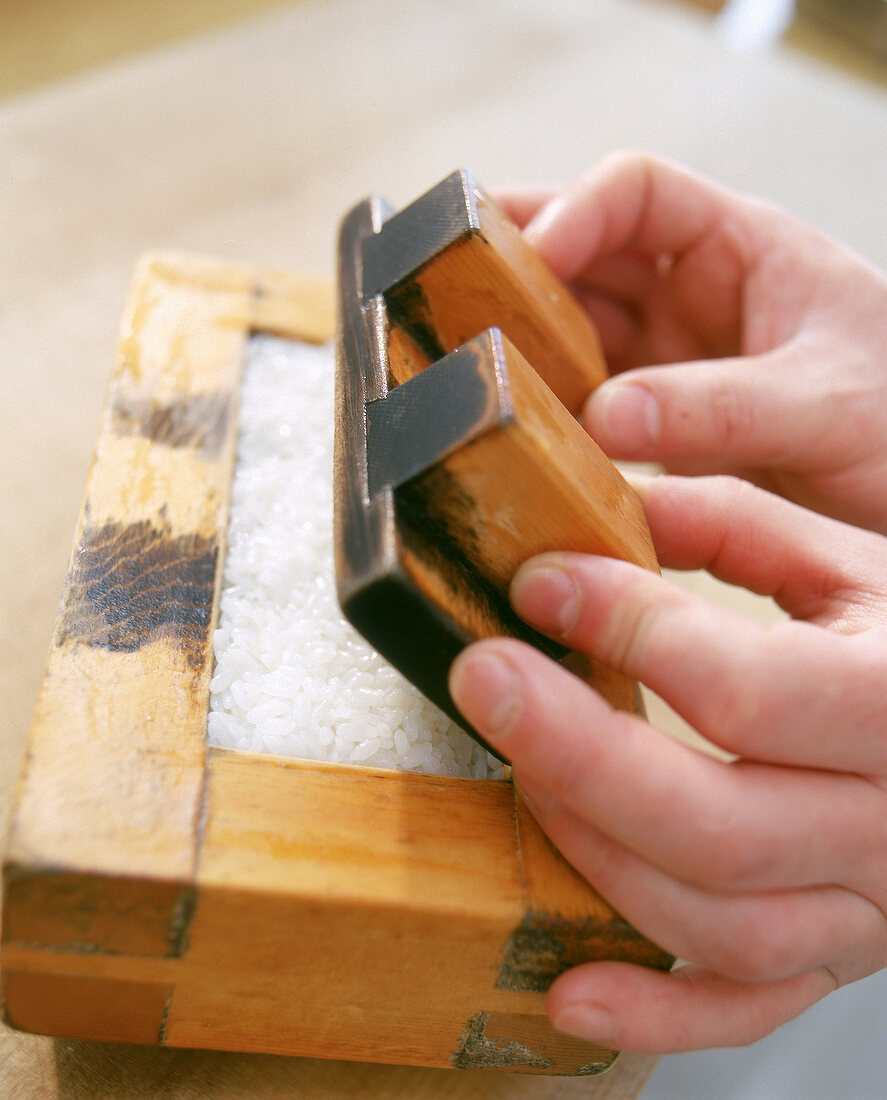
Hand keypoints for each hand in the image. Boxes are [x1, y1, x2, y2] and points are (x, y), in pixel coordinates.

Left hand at [448, 474, 886, 1052]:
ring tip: (522, 777)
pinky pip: (745, 1008)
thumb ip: (739, 523)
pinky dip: (653, 1014)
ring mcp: (866, 906)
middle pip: (717, 826)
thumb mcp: (848, 555)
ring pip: (719, 924)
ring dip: (596, 855)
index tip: (539, 583)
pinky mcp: (838, 953)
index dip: (626, 631)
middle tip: (484, 679)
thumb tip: (611, 506)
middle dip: (576, 752)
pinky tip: (567, 991)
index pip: (747, 690)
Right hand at [497, 154, 886, 534]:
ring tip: (466, 369)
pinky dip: (549, 415)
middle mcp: (691, 295)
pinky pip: (585, 404)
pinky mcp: (657, 422)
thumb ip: (724, 407)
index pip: (637, 193)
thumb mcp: (826, 404)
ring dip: (522, 348)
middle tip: (448, 296)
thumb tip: (605, 417)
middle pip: (581, 257)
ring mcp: (669, 360)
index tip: (534, 258)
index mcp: (739, 249)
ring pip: (572, 332)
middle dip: (515, 271)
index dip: (575, 211)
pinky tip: (519, 436)